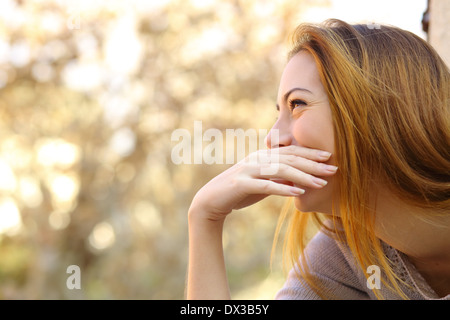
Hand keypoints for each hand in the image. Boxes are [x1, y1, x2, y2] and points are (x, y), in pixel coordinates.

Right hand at [188, 145, 337, 220]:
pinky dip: (283, 189)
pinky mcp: (241, 184)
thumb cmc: (239, 192)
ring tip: (320, 184)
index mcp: (263, 157)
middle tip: (333, 169)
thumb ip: (279, 179)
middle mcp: (257, 159)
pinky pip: (266, 186)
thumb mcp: (263, 184)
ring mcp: (249, 170)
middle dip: (313, 164)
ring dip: (302, 176)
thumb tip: (299, 181)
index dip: (310, 154)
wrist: (212, 200)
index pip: (290, 152)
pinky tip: (298, 193)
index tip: (329, 157)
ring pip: (280, 170)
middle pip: (289, 158)